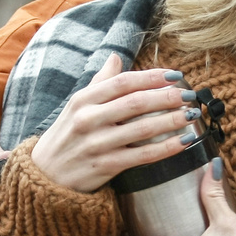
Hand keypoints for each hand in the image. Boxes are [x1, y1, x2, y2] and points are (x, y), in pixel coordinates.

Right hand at [31, 55, 198, 193]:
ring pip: (142, 128)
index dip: (152, 76)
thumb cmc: (65, 138)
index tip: (175, 75)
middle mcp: (89, 119)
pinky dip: (166, 148)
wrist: (44, 177)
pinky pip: (142, 155)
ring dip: (171, 120)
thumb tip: (116, 57)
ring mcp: (97, 143)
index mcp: (83, 100)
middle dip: (167, 97)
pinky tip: (184, 142)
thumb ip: (99, 83)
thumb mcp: (76, 106)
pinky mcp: (105, 166)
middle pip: (136, 103)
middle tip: (190, 94)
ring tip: (192, 114)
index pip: (123, 82)